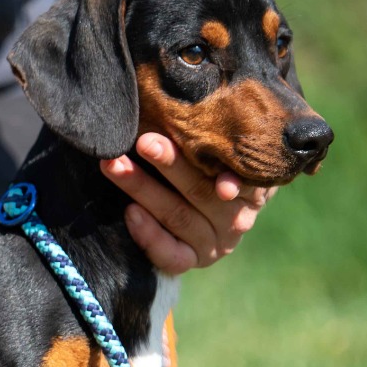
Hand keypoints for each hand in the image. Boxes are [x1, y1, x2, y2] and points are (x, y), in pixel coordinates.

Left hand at [100, 132, 273, 274]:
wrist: (203, 223)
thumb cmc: (210, 172)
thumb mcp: (222, 158)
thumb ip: (218, 146)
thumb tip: (199, 105)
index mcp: (253, 187)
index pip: (233, 170)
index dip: (214, 157)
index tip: (193, 138)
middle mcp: (238, 218)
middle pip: (199, 189)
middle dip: (169, 163)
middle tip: (143, 140)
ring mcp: (216, 244)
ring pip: (177, 216)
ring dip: (143, 188)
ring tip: (114, 165)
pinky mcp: (192, 261)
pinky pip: (171, 255)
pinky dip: (149, 235)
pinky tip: (130, 212)